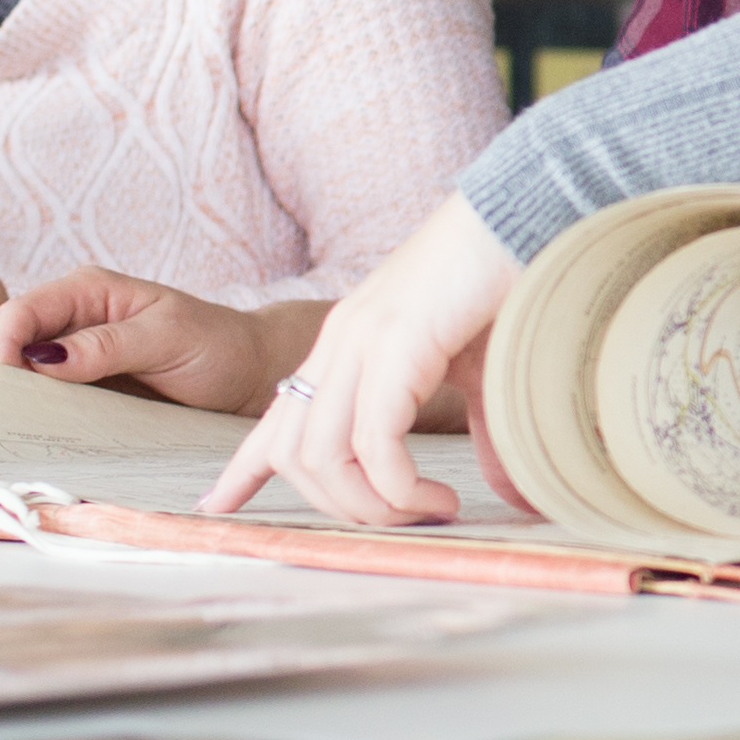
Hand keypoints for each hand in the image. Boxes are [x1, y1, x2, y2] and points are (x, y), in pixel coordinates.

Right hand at [0, 270, 318, 414]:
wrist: (251, 374)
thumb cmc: (218, 346)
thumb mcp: (167, 339)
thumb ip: (107, 346)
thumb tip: (42, 357)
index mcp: (90, 291)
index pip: (23, 311)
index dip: (2, 344)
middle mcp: (75, 319)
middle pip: (14, 342)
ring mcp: (78, 356)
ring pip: (25, 374)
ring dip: (14, 398)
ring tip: (6, 428)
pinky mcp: (87, 388)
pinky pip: (49, 398)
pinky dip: (37, 413)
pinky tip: (33, 432)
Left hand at [208, 201, 520, 524]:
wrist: (523, 215)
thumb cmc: (504, 284)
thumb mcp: (481, 372)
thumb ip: (479, 428)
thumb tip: (506, 490)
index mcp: (344, 345)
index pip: (277, 417)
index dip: (243, 469)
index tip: (216, 507)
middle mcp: (338, 343)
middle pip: (293, 454)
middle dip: (337, 508)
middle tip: (398, 524)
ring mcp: (361, 341)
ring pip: (322, 456)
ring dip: (370, 505)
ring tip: (425, 513)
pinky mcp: (396, 344)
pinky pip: (374, 443)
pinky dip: (400, 487)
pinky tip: (437, 498)